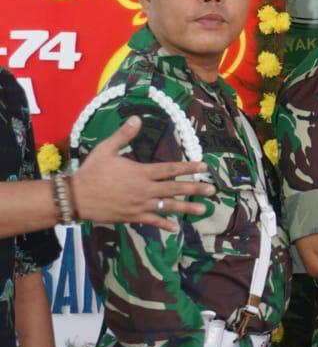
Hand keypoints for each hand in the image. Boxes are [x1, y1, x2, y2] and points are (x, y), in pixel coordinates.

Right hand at [72, 116, 214, 231]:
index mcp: (141, 172)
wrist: (75, 198)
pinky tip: (175, 228)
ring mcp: (140, 205)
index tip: (205, 166)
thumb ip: (123, 134)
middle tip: (213, 190)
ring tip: (204, 210)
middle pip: (175, 189)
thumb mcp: (106, 149)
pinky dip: (163, 225)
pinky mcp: (132, 217)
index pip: (171, 169)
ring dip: (187, 208)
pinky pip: (151, 221)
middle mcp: (145, 190)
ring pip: (168, 207)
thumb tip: (136, 118)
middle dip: (195, 189)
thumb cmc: (91, 172)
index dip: (189, 167)